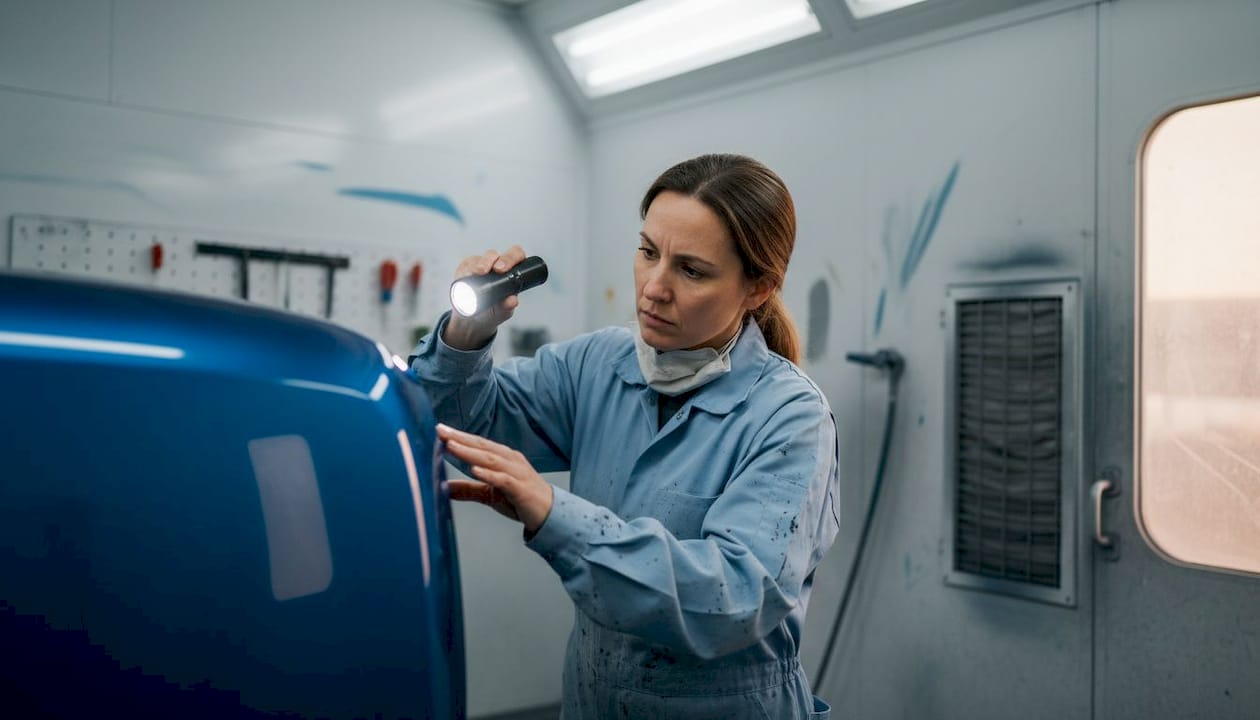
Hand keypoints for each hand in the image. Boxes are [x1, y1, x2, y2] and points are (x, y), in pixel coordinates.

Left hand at [437, 423, 553, 532]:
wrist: (549, 513)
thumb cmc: (520, 499)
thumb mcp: (489, 494)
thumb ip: (468, 490)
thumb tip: (445, 488)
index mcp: (503, 458)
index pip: (478, 444)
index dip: (459, 436)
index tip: (440, 430)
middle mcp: (510, 460)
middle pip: (482, 446)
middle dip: (460, 438)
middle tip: (441, 431)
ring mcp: (517, 472)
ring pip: (490, 459)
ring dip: (470, 452)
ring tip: (452, 446)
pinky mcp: (521, 488)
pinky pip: (503, 479)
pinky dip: (489, 474)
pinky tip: (474, 470)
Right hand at [443, 246, 526, 349]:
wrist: (474, 320)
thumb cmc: (493, 312)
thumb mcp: (502, 312)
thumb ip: (508, 306)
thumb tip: (513, 300)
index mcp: (510, 272)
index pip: (515, 255)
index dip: (511, 258)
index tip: (502, 269)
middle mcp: (496, 265)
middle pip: (495, 254)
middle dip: (491, 260)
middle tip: (487, 270)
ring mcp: (481, 265)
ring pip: (480, 258)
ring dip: (479, 265)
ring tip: (477, 273)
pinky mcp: (467, 268)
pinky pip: (466, 265)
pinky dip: (466, 270)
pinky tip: (466, 276)